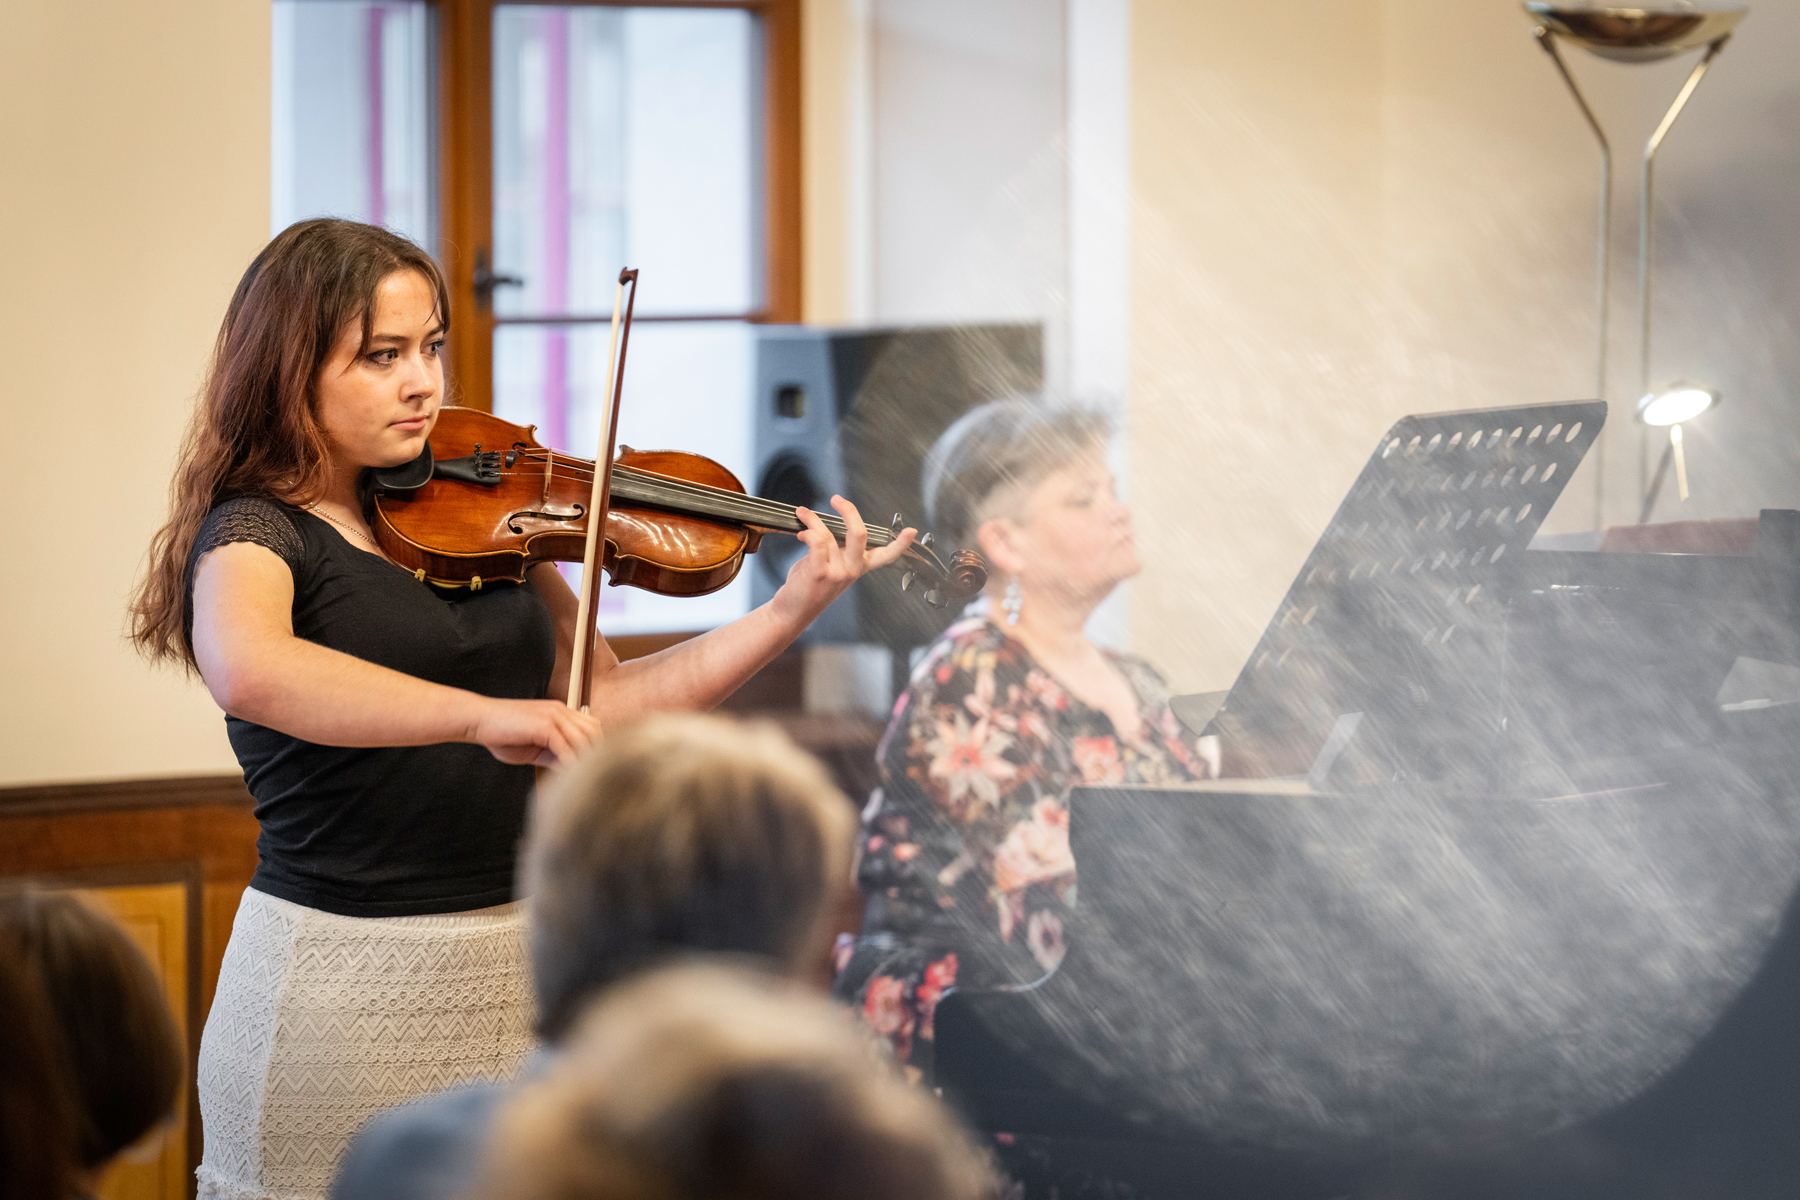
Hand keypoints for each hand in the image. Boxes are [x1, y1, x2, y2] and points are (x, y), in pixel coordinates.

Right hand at [468, 698, 601, 766]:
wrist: (479, 720)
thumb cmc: (502, 734)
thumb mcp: (534, 747)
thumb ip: (554, 754)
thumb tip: (572, 769)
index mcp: (560, 712)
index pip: (592, 726)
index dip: (596, 746)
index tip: (595, 767)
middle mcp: (560, 711)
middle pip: (593, 731)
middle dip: (595, 753)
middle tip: (593, 775)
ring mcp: (553, 715)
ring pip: (582, 738)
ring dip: (585, 759)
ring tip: (584, 778)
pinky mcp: (543, 724)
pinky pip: (564, 745)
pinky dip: (569, 762)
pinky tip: (568, 775)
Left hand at [768, 495, 915, 629]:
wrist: (793, 611)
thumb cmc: (809, 588)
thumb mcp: (830, 566)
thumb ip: (836, 547)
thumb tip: (826, 522)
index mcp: (859, 567)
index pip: (886, 555)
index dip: (901, 544)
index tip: (911, 532)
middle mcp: (852, 570)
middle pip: (860, 533)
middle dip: (849, 511)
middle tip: (837, 499)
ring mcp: (838, 572)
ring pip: (829, 533)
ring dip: (812, 520)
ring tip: (804, 516)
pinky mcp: (820, 573)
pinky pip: (817, 541)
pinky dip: (808, 530)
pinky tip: (801, 532)